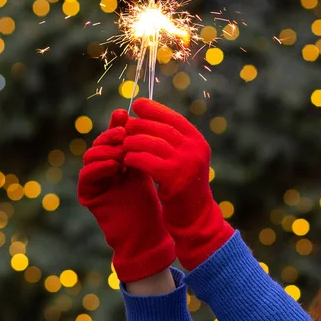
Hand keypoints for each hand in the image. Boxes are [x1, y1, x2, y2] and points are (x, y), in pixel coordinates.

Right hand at [77, 109, 174, 281]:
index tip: (125, 116)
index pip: (112, 134)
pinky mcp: (87, 194)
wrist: (147, 231)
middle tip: (124, 135)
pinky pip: (86, 175)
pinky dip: (98, 167)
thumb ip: (142, 145)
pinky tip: (115, 165)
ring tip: (123, 152)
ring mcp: (93, 180)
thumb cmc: (151, 199)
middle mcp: (102, 166)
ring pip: (90, 155)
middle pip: (99, 142)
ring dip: (106, 150)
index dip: (117, 124)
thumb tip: (146, 116)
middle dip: (112, 136)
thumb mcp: (147, 166)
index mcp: (116, 157)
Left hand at [124, 98, 234, 270]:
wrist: (194, 216)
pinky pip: (146, 161)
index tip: (138, 104)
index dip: (154, 109)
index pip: (173, 118)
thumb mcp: (184, 157)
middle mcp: (194, 149)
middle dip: (139, 126)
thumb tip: (148, 114)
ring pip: (150, 143)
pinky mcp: (173, 179)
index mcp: (197, 141)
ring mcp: (185, 163)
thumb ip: (172, 138)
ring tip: (123, 144)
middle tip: (125, 127)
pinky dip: (133, 158)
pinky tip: (127, 159)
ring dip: (133, 142)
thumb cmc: (183, 183)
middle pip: (159, 128)